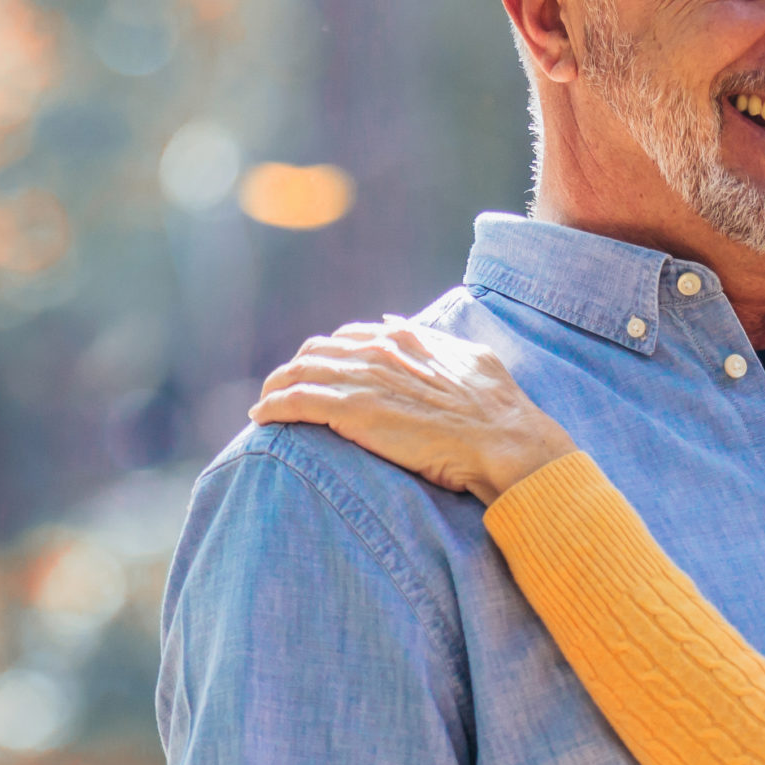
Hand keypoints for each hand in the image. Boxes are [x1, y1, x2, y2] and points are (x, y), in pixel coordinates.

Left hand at [250, 318, 576, 503]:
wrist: (504, 442)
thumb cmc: (498, 411)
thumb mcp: (471, 359)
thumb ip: (431, 341)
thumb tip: (395, 322)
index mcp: (406, 338)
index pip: (350, 336)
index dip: (329, 353)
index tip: (319, 372)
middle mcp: (380, 350)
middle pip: (317, 350)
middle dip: (296, 368)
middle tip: (285, 389)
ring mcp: (364, 379)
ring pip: (299, 372)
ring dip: (276, 386)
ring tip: (265, 403)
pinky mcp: (352, 412)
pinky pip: (296, 402)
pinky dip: (273, 406)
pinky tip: (260, 418)